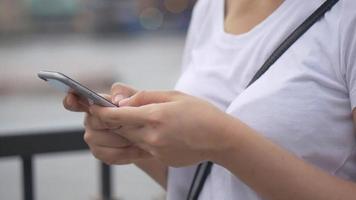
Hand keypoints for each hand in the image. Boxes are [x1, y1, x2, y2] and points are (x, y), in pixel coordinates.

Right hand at [63, 83, 152, 164]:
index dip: (71, 100)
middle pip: (94, 122)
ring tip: (139, 138)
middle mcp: (90, 120)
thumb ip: (126, 93)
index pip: (76, 101)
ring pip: (101, 140)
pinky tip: (138, 149)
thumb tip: (116, 100)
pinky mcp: (100, 152)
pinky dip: (127, 153)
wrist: (152, 135)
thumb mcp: (138, 98)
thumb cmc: (142, 112)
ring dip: (123, 140)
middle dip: (116, 124)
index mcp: (97, 103)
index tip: (71, 98)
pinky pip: (110, 155)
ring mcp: (93, 138)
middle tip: (133, 125)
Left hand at [89, 90, 234, 166]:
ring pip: (128, 140)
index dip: (100, 111)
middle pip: (118, 129)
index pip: (116, 115)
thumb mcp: (173, 95)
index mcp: (155, 116)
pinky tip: (151, 132)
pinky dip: (138, 140)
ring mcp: (155, 151)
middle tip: (109, 110)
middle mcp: (152, 136)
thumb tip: (122, 102)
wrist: (220, 138)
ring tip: (132, 119)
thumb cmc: (200, 112)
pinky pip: (141, 149)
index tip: (92, 106)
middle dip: (110, 120)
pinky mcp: (160, 159)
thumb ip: (144, 97)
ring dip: (124, 130)